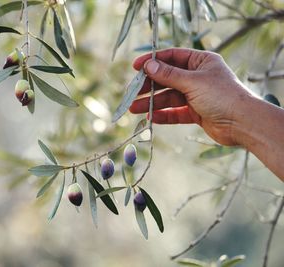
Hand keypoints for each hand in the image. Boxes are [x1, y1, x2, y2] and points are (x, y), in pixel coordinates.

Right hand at [129, 48, 254, 145]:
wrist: (242, 123)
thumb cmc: (222, 96)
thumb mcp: (193, 82)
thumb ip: (169, 75)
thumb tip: (149, 66)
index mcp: (201, 62)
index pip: (172, 57)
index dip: (153, 61)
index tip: (136, 67)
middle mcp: (197, 77)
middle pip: (167, 79)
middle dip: (149, 86)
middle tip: (132, 92)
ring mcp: (196, 95)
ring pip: (169, 97)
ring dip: (152, 103)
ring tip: (134, 109)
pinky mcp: (196, 113)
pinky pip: (175, 112)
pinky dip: (163, 114)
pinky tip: (151, 118)